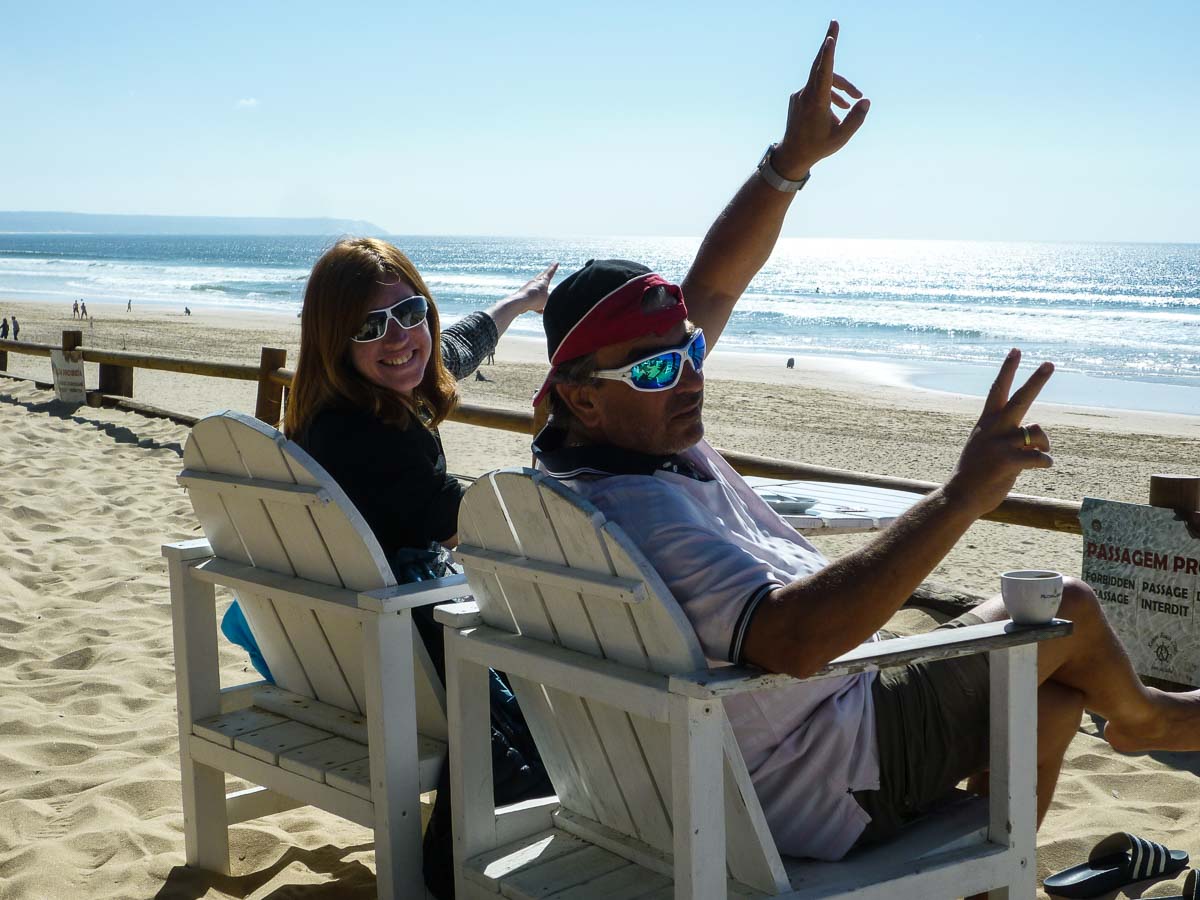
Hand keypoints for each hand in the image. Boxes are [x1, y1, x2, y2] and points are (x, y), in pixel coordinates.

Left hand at [504, 262, 557, 314]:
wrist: (520, 302)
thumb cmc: (536, 299)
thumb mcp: (548, 299)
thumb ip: (550, 298)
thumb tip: (548, 299)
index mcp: (542, 281)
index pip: (550, 273)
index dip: (554, 268)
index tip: (556, 262)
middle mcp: (535, 282)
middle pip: (542, 277)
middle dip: (546, 275)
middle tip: (548, 271)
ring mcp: (528, 288)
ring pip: (537, 289)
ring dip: (541, 293)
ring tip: (545, 296)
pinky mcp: (524, 296)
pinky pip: (532, 299)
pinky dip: (537, 304)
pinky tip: (539, 311)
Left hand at [772, 20, 869, 178]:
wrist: (792, 156)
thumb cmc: (817, 147)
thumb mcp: (841, 137)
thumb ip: (856, 118)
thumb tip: (865, 100)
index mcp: (816, 102)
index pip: (823, 73)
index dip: (828, 54)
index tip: (830, 38)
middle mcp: (806, 94)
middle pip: (819, 63)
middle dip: (829, 43)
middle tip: (834, 22)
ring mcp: (800, 95)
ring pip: (823, 80)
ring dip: (840, 86)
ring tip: (855, 99)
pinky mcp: (798, 99)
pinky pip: (817, 89)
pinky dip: (830, 94)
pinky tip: (839, 110)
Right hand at [945, 349, 1054, 517]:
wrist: (961, 497)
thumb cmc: (977, 474)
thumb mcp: (987, 448)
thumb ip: (1009, 437)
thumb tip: (1036, 436)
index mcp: (986, 423)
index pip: (998, 390)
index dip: (1008, 369)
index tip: (1016, 350)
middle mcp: (993, 429)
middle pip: (1020, 399)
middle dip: (1036, 380)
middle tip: (1050, 363)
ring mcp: (1000, 444)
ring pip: (1038, 432)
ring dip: (1044, 445)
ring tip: (1039, 455)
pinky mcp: (1009, 461)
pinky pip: (1042, 457)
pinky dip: (1046, 462)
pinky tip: (1040, 468)